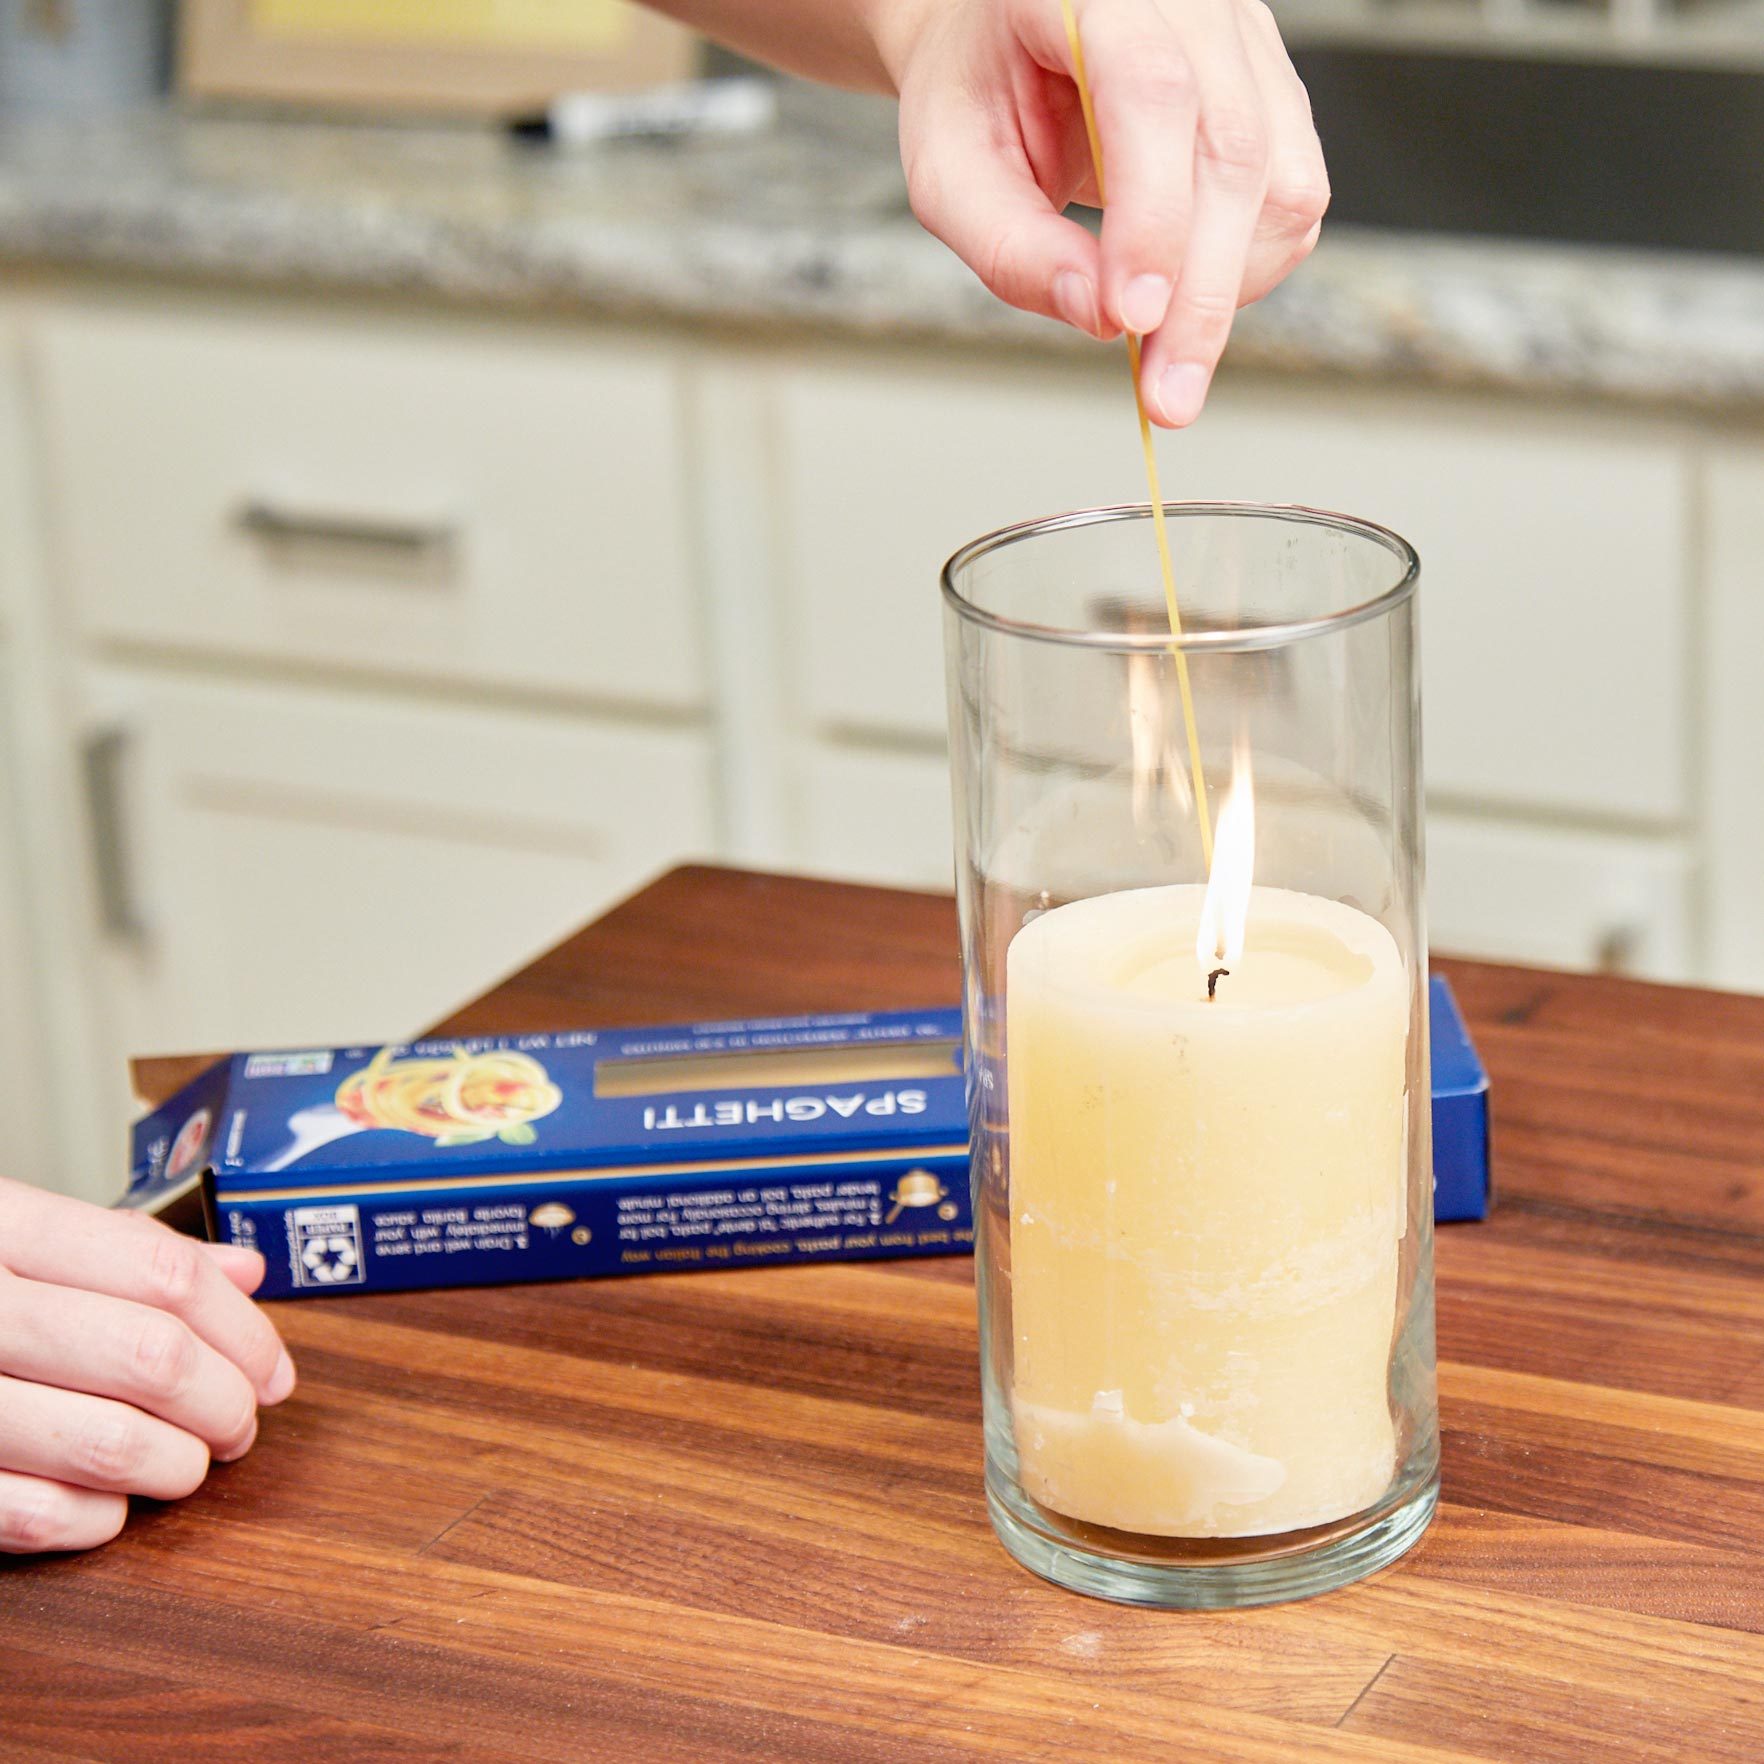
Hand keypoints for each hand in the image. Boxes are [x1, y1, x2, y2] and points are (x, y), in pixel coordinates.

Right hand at [0, 1178, 294, 1553]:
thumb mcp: (12, 1242)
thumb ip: (121, 1256)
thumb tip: (245, 1271)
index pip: (161, 1273)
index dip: (243, 1329)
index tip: (275, 1371)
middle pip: (151, 1353)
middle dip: (223, 1401)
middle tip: (240, 1424)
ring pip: (104, 1437)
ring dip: (174, 1465)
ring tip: (187, 1466)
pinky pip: (29, 1512)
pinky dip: (91, 1519)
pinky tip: (107, 1508)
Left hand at [880, 0, 1327, 425]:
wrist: (1003, 34)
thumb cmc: (975, 91)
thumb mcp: (950, 170)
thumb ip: (1011, 245)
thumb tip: (1097, 316)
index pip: (1150, 94)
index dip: (1154, 216)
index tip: (1133, 320)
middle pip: (1233, 147)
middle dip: (1201, 294)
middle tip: (1166, 396)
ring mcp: (1243, 40)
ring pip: (1284, 179)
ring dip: (1229, 289)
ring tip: (1164, 354)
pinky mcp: (1271, 92)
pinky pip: (1293, 197)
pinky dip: (1246, 270)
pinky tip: (1186, 296)